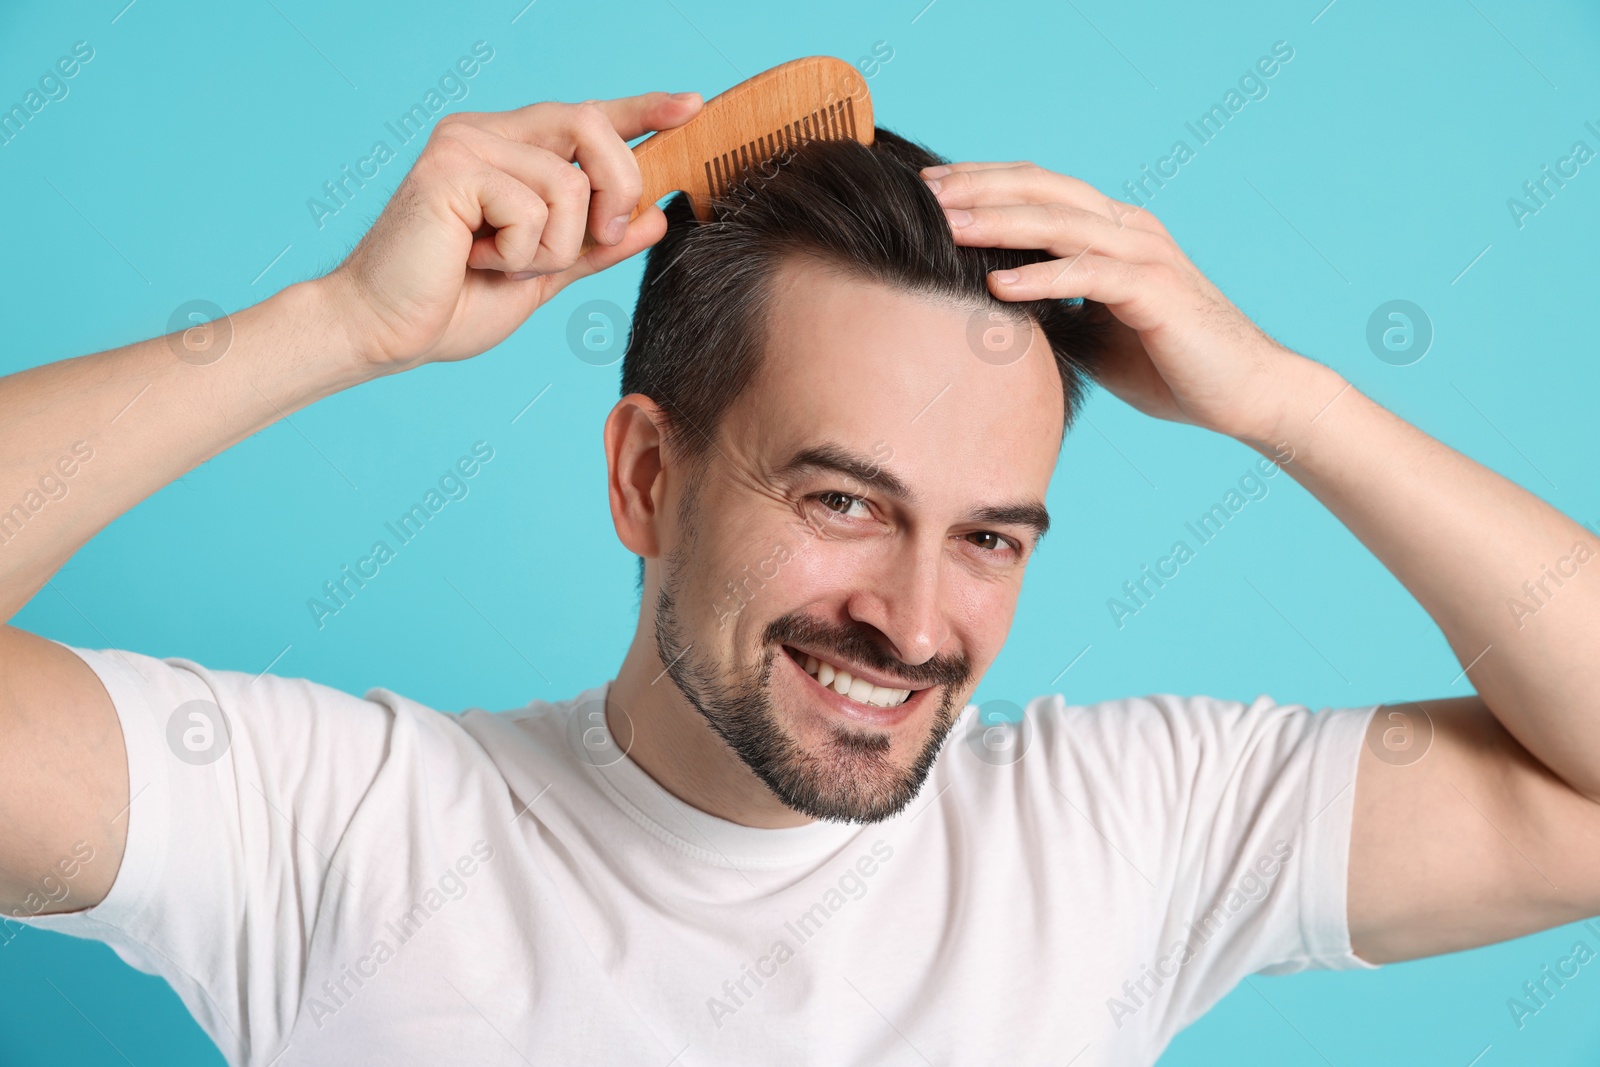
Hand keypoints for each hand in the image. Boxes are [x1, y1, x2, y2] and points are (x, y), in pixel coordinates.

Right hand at [320, 91, 703, 373]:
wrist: (385, 333)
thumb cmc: (451, 304)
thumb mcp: (544, 275)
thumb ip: (595, 245)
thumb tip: (651, 217)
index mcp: (509, 151)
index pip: (587, 118)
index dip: (641, 111)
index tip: (690, 107)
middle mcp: (487, 134)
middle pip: (591, 126)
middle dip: (615, 189)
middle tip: (595, 240)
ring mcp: (467, 145)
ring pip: (569, 183)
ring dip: (555, 247)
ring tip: (503, 265)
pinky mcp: (451, 168)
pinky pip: (533, 208)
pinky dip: (519, 254)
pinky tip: (476, 261)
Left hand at [920, 161, 1313, 443]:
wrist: (1246, 394)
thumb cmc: (1168, 366)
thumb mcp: (1092, 333)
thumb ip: (1050, 311)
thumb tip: (986, 313)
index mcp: (1112, 231)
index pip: (1038, 189)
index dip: (983, 183)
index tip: (927, 192)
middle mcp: (1129, 229)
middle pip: (1042, 189)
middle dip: (978, 188)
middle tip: (922, 194)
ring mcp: (1145, 255)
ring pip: (1060, 221)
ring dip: (998, 221)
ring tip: (945, 226)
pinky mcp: (1156, 290)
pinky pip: (1088, 274)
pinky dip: (1040, 275)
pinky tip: (996, 281)